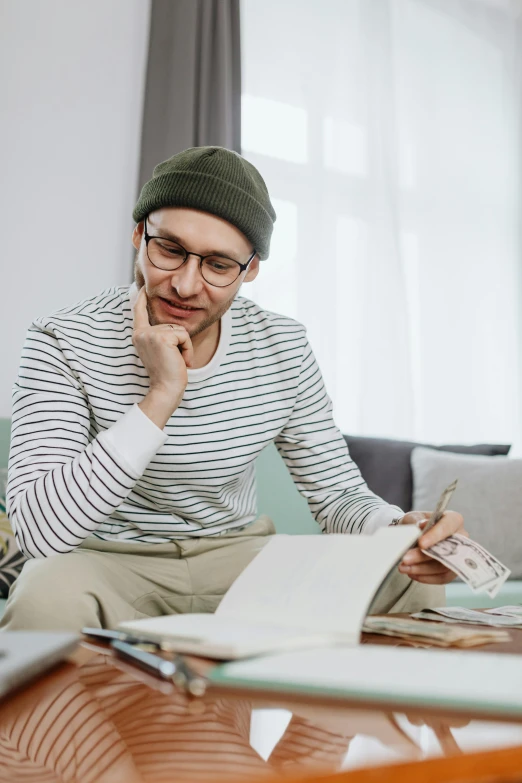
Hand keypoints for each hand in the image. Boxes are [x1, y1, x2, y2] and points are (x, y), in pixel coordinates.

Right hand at [132, 286, 193, 426]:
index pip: (139, 311)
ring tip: (176, 360)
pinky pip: (184, 335)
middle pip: (170, 324)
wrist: (166, 389)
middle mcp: (141, 333)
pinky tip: (180, 361)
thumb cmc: (166, 374)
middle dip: (179, 341)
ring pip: (179, 329)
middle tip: (173, 359)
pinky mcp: (162, 337)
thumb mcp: (160, 351)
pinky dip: (187, 349)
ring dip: (184, 346)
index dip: (141, 298)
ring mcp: (150, 334)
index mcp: (139, 335)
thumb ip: (160, 336)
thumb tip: (170, 327)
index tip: (143, 288)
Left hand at [397, 509, 467, 584]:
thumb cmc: (416, 523)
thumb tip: (422, 526)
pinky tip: (412, 574)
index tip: (421, 543)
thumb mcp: (413, 518)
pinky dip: (426, 577)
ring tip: (403, 567)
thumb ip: (417, 522)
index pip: (448, 526)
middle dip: (423, 556)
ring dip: (421, 569)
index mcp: (453, 520)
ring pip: (443, 566)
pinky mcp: (453, 570)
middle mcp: (461, 537)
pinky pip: (442, 578)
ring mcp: (459, 555)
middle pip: (445, 549)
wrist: (414, 535)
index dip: (435, 535)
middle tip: (405, 559)